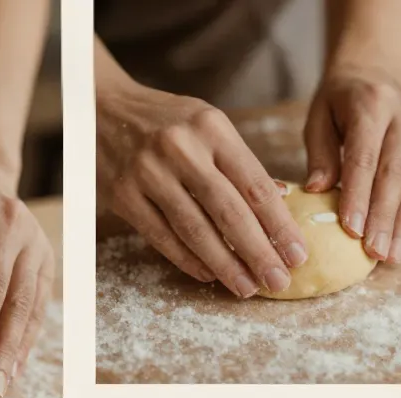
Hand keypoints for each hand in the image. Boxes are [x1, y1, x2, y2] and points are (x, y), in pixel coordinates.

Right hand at [96, 81, 308, 295]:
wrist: (103, 107)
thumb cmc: (167, 122)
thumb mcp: (208, 126)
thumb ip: (240, 164)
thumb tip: (282, 201)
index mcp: (212, 127)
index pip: (255, 184)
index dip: (280, 225)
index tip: (297, 253)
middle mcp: (181, 148)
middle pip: (229, 212)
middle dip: (258, 252)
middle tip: (278, 281)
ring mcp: (149, 172)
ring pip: (195, 230)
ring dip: (225, 265)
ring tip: (246, 287)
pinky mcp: (123, 195)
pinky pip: (162, 237)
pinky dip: (188, 260)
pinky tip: (209, 275)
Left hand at [305, 68, 400, 265]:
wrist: (377, 72)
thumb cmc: (340, 103)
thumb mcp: (319, 117)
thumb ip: (319, 153)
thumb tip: (317, 190)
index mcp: (372, 104)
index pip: (365, 156)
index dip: (358, 195)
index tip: (351, 229)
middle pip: (395, 173)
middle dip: (384, 217)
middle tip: (373, 252)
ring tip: (390, 256)